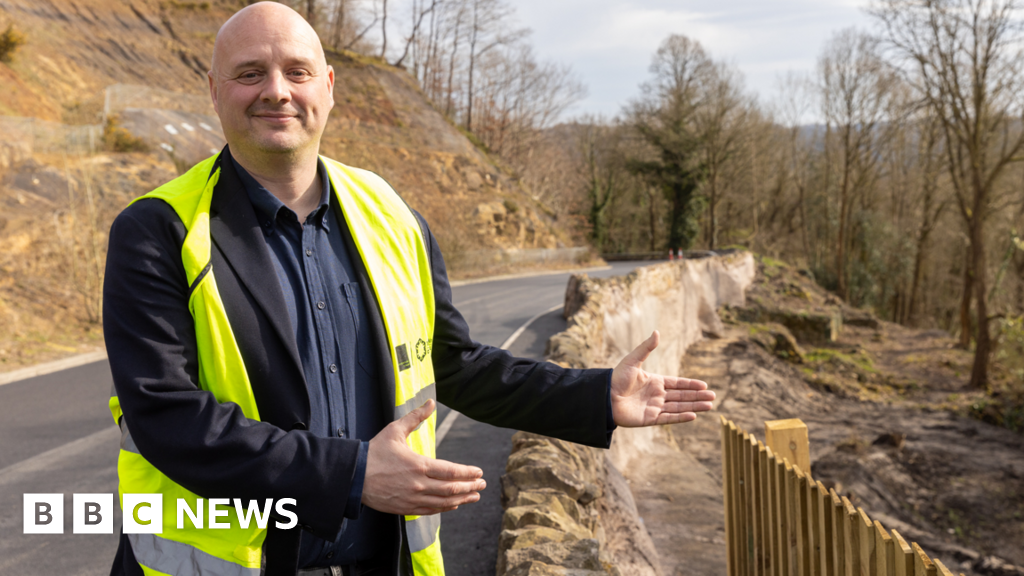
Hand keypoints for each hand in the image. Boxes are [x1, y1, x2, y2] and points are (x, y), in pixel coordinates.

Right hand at [361, 399, 485, 515]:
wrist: (353, 476)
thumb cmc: (374, 452)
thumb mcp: (395, 430)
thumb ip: (416, 417)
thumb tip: (431, 402)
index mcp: (418, 465)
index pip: (451, 471)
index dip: (467, 473)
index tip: (479, 472)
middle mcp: (418, 484)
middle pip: (451, 488)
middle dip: (470, 487)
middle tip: (482, 485)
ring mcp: (412, 498)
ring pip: (443, 502)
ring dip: (462, 499)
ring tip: (474, 496)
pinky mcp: (405, 507)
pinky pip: (430, 510)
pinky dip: (444, 508)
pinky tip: (453, 505)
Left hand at [611, 330, 715, 426]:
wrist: (603, 396)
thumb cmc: (616, 378)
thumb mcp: (632, 360)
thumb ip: (646, 348)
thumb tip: (657, 332)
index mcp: (654, 382)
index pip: (677, 383)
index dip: (690, 385)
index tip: (704, 385)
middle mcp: (656, 395)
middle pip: (681, 396)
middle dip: (697, 397)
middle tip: (713, 396)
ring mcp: (654, 407)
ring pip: (678, 407)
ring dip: (694, 407)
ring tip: (709, 405)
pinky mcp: (649, 419)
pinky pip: (668, 418)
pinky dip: (681, 417)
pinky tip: (693, 416)